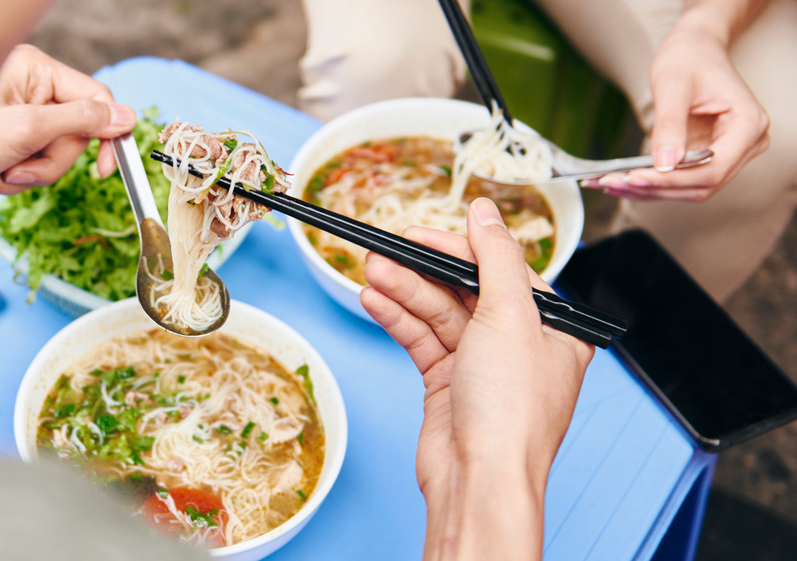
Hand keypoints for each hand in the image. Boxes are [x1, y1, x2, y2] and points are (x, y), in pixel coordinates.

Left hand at [0, 44, 135, 225]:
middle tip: (18, 167)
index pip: (94, 99)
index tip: (105, 169)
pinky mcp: (5, 143)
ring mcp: (15, 117)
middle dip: (49, 161)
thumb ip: (83, 122)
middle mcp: (26, 89)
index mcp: (32, 70)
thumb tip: (126, 116)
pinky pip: (34, 167)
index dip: (105, 135)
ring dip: (29, 174)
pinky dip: (14, 180)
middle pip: (76, 133)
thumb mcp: (27, 131)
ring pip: (55, 155)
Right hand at [360, 198, 593, 559]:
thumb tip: (485, 211)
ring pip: (437, 313)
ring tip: (371, 271)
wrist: (479, 480)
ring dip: (404, 291)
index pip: (502, 269)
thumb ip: (494, 257)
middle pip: (464, 289)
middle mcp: (518, 344)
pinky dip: (398, 320)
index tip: (423, 231)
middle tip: (386, 249)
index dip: (460, 247)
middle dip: (423, 270)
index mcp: (551, 327)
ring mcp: (481, 365)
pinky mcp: (448, 383)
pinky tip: (374, 301)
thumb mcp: (509, 316)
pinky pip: (422, 340)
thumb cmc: (511, 410)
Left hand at [582, 12, 768, 201]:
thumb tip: (665, 164)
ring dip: (649, 190)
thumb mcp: (674, 86)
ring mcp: (729, 154)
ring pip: (690, 188)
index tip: (634, 177)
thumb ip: (671, 126)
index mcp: (749, 125)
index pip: (713, 168)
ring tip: (609, 183)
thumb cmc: (689, 59)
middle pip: (702, 184)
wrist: (694, 49)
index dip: (673, 179)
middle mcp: (747, 145)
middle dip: (655, 187)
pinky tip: (620, 181)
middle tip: (611, 183)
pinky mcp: (708, 159)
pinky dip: (650, 183)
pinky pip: (681, 180)